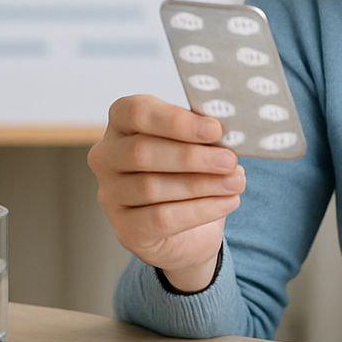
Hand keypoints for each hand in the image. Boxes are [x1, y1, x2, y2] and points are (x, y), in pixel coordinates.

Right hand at [87, 94, 245, 292]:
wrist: (189, 229)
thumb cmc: (189, 173)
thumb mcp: (196, 144)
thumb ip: (203, 133)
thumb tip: (230, 132)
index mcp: (121, 123)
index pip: (135, 112)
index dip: (174, 120)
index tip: (214, 128)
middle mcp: (106, 157)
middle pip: (141, 152)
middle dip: (191, 157)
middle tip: (229, 160)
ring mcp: (110, 195)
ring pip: (151, 187)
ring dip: (201, 184)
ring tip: (235, 182)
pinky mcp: (125, 229)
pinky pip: (161, 218)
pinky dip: (200, 210)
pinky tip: (226, 202)